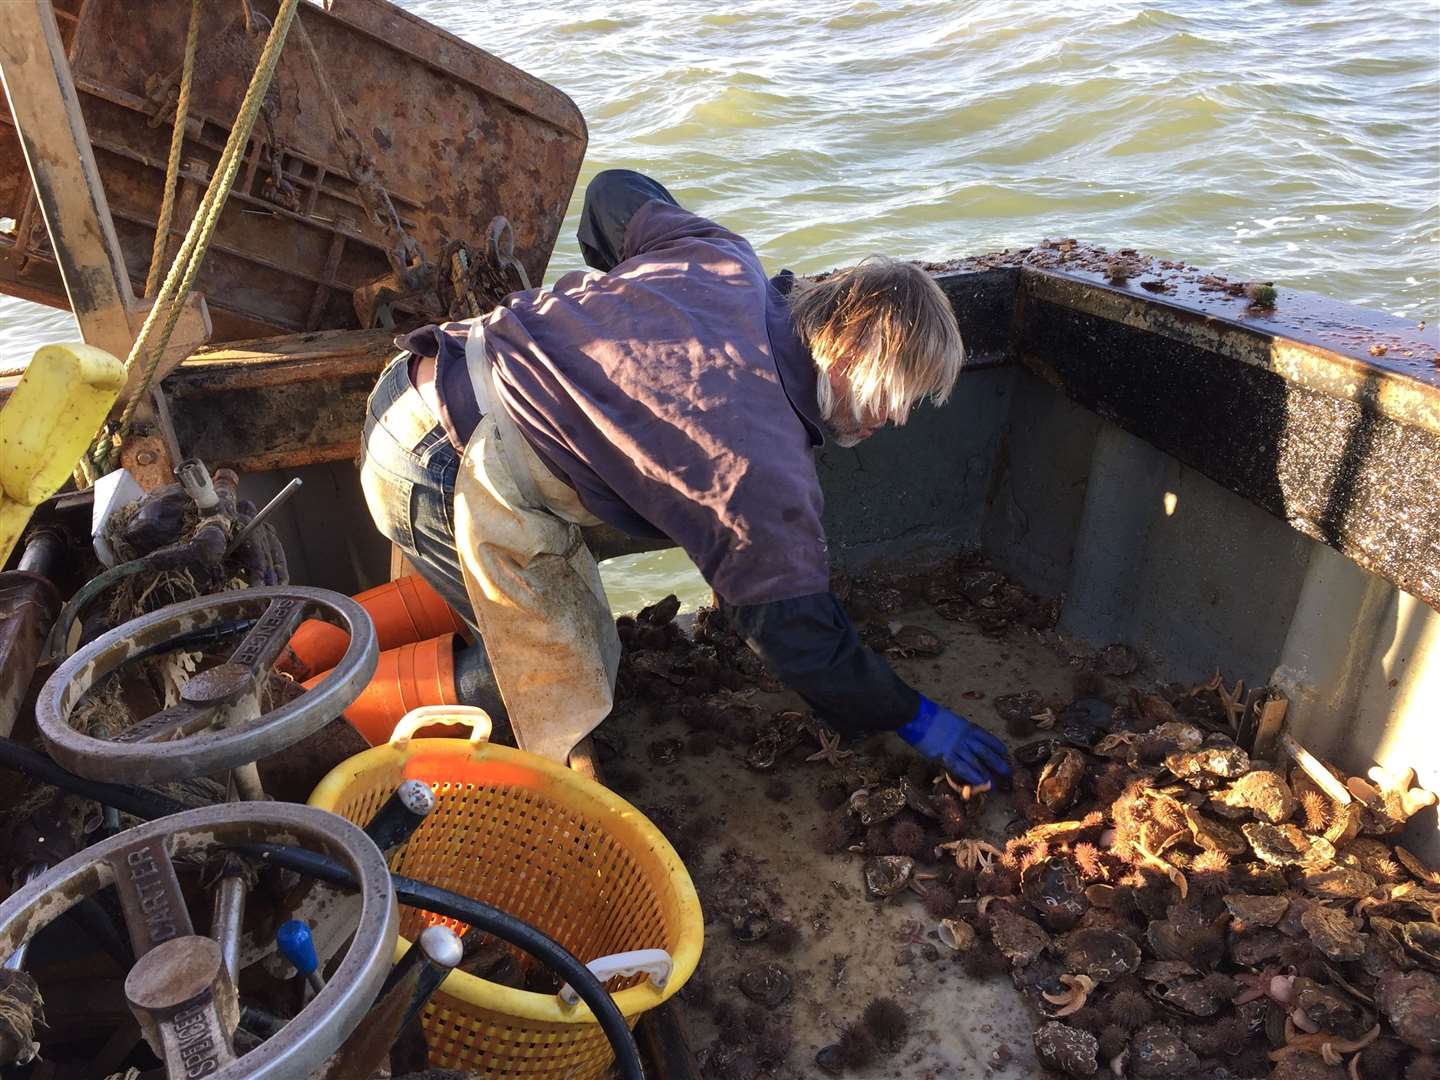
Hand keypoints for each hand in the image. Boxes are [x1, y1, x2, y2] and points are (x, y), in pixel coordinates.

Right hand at [897, 696, 1011, 786]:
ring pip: (977, 762)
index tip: (1005, 753)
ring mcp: (957, 747)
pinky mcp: (946, 756)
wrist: (916, 716)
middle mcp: (966, 738)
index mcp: (967, 727)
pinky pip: (963, 768)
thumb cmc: (928, 715)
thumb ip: (958, 731)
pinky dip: (972, 776)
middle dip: (998, 763)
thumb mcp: (949, 720)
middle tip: (1007, 772)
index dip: (997, 747)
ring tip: (993, 784)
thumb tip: (962, 740)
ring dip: (986, 774)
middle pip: (987, 752)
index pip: (987, 739)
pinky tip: (979, 782)